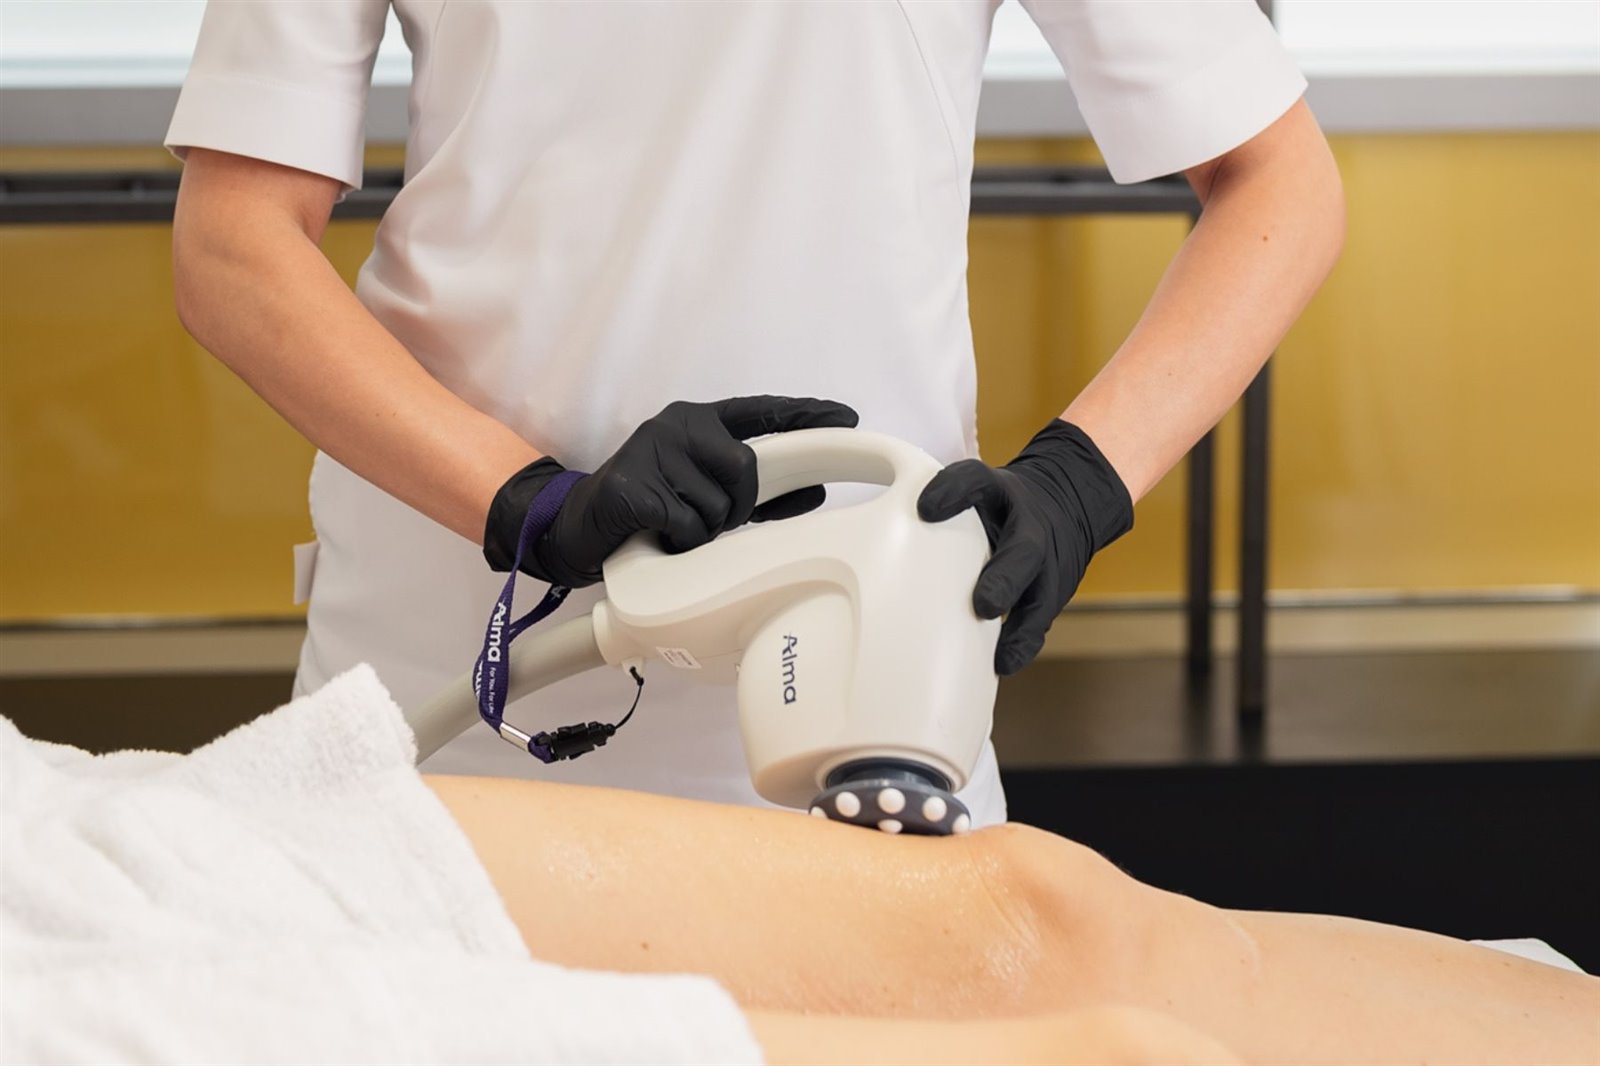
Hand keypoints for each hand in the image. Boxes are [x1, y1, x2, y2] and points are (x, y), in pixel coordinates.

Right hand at [485, 396, 858, 586]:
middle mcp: (676, 426)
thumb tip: (814, 492)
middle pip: (746, 468)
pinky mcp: (633, 486)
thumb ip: (755, 492)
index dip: (805, 414)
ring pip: (718, 505)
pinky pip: (687, 525)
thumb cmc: (648, 509)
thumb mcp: (703, 493)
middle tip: (705, 518)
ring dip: (703, 531)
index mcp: (697, 422)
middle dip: (737, 506)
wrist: (577, 528)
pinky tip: (656, 536)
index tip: (845, 419)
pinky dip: (679, 543)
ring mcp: (651, 451)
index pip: (761, 412)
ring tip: (673, 527)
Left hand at [917, 420, 1132, 675]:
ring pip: (1039, 598)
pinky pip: (1038, 625)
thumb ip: (936, 507)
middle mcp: (1028, 529)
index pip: (976, 481)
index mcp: (998, 494)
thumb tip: (882, 545)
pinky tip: (1001, 664)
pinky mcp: (1049, 596)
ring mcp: (1045, 565)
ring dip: (1018, 627)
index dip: (953, 491)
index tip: (925, 508)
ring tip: (1000, 654)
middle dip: (1004, 580)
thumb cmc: (998, 506)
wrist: (1065, 506)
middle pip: (1023, 552)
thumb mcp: (975, 490)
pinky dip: (1021, 646)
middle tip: (984, 604)